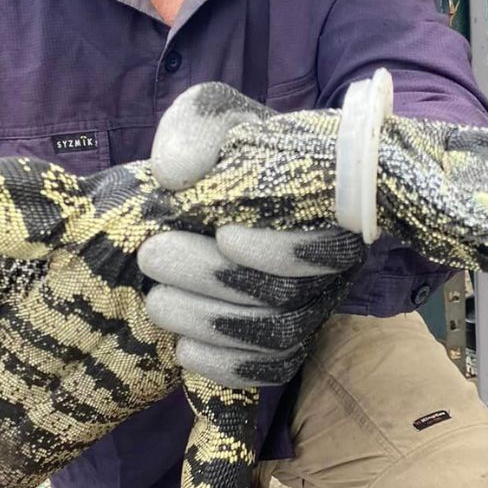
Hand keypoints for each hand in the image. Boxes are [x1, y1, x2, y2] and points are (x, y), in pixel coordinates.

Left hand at [138, 89, 365, 386]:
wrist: (218, 186)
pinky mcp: (288, 336)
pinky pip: (272, 369)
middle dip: (217, 280)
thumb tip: (176, 173)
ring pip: (278, 334)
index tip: (222, 232)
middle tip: (154, 254)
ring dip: (211, 321)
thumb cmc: (226, 146)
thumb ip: (197, 131)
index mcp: (329, 201)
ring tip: (156, 299)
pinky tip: (183, 349)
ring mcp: (313, 301)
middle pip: (291, 292)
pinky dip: (228, 366)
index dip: (280, 248)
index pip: (330, 240)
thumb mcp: (211, 118)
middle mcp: (333, 258)